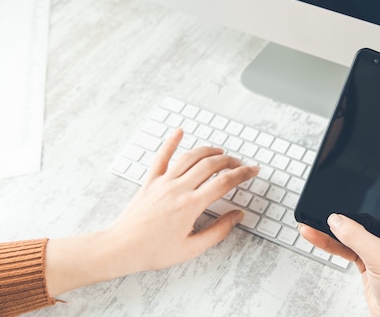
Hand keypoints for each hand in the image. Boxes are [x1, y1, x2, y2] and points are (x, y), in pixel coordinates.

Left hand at [46, 129, 257, 296]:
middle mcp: (178, 189)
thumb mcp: (192, 248)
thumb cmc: (154, 252)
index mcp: (191, 205)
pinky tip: (179, 131)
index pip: (224, 183)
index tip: (253, 171)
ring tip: (220, 152)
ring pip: (190, 157)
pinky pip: (161, 156)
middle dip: (230, 161)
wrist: (121, 249)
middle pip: (210, 165)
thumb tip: (237, 216)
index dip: (243, 174)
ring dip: (208, 151)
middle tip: (240, 164)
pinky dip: (171, 142)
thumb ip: (218, 231)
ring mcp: (163, 182)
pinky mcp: (150, 181)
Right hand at [299, 182, 379, 316]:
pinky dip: (328, 240)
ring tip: (314, 213)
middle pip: (372, 205)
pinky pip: (343, 244)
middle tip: (338, 183)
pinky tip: (313, 234)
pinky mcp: (365, 260)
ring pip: (352, 226)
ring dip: (333, 221)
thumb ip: (357, 236)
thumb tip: (336, 219)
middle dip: (354, 196)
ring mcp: (378, 246)